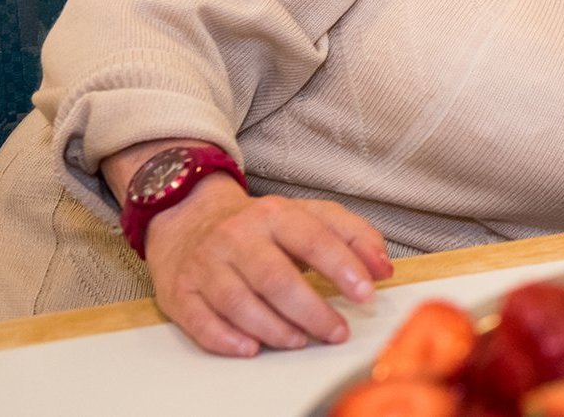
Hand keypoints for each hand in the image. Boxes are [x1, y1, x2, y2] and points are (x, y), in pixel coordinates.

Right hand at [144, 175, 393, 356]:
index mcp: (276, 214)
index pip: (314, 240)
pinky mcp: (181, 292)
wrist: (189, 219)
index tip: (366, 294)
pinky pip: (201, 321)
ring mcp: (207, 265)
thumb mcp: (310, 216)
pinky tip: (252, 348)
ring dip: (275, 328)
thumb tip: (383, 269)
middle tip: (337, 332)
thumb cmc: (262, 226)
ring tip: (301, 340)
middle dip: (312, 311)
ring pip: (240, 302)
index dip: (343, 268)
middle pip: (277, 278)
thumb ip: (353, 236)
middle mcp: (238, 237)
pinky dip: (227, 339)